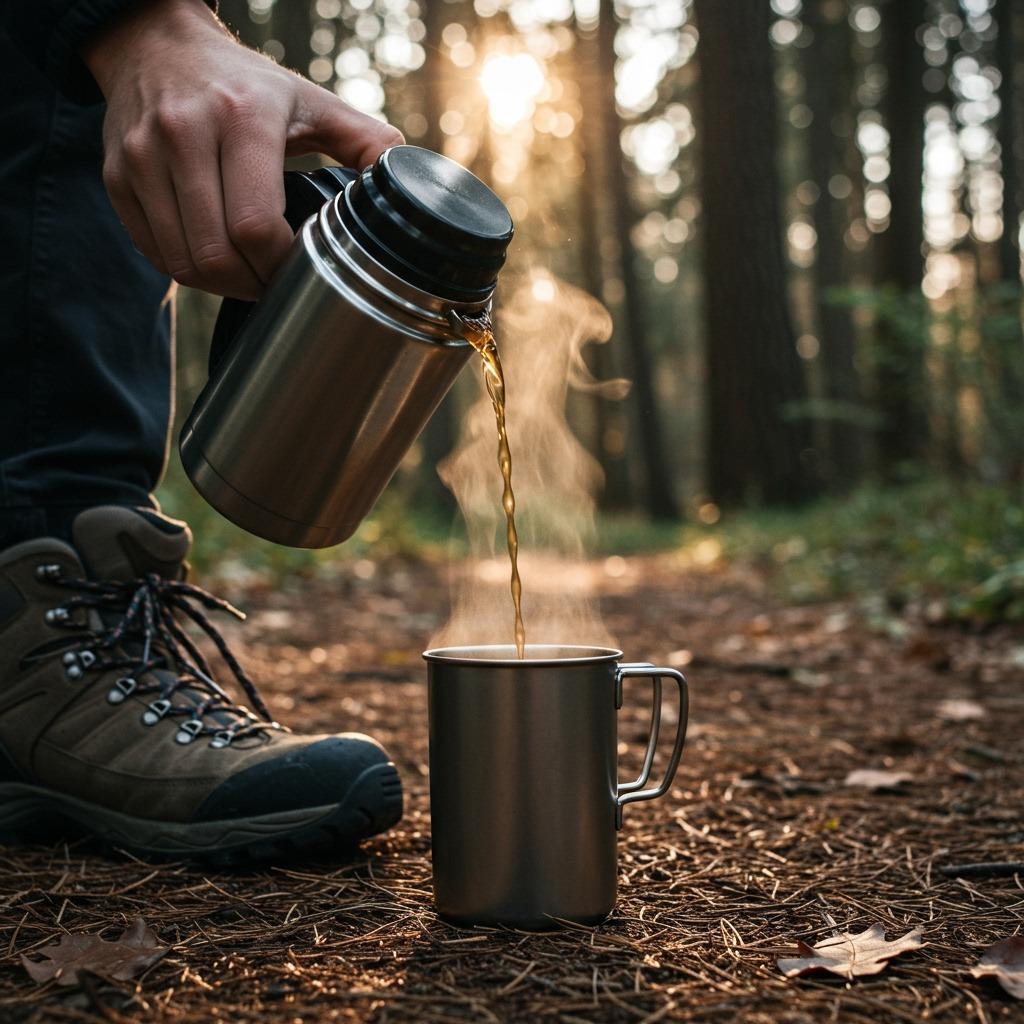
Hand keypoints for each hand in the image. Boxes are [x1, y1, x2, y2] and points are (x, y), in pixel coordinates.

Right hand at [83, 0, 402, 298]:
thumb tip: (413, 185)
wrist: (158, 47)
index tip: (302, 271)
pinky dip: (188, 271)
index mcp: (243, 118)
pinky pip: (154, 252)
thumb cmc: (247, 85)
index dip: (282, 267)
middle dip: (254, 285)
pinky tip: (216, 261)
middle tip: (277, 285)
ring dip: (222, 286)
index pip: (257, 225)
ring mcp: (142, 156)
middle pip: (217, 254)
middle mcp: (184, 133)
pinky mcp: (117, 176)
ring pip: (182, 262)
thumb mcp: (313, 102)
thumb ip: (368, 143)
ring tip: (249, 277)